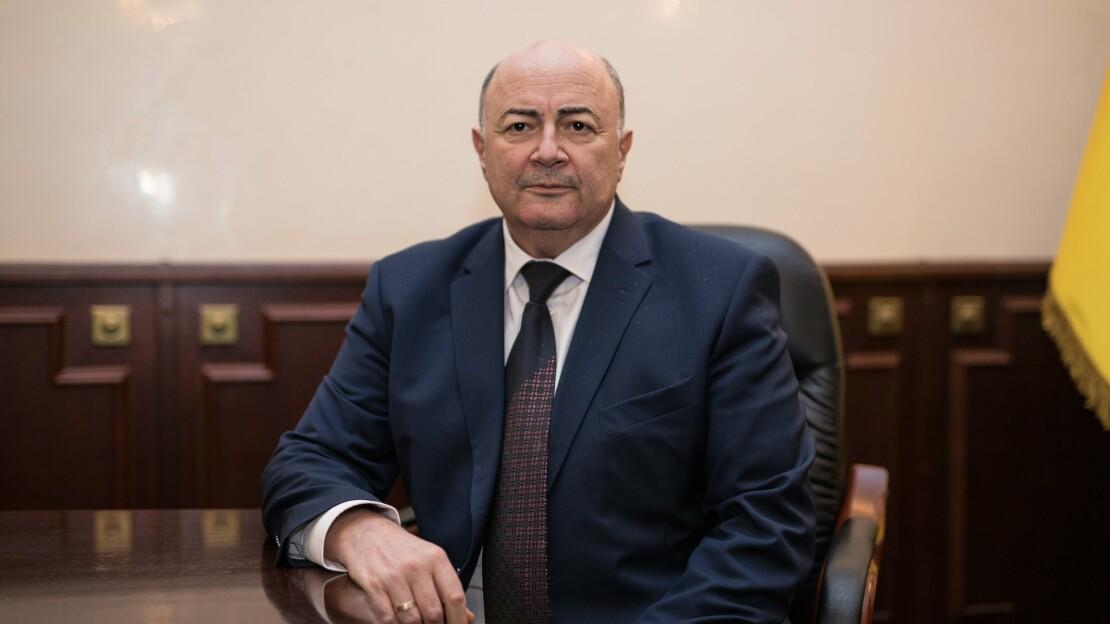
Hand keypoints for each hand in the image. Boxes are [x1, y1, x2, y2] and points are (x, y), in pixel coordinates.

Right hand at [324, 508, 473, 623]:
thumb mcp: (430, 558)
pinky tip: (398, 621)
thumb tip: (466, 616)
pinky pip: (388, 618)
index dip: (459, 619)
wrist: (366, 532)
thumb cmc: (401, 548)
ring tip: (416, 623)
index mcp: (436, 559)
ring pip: (411, 620)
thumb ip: (447, 587)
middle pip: (434, 613)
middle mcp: (417, 567)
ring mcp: (394, 576)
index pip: (455, 597)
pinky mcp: (374, 585)